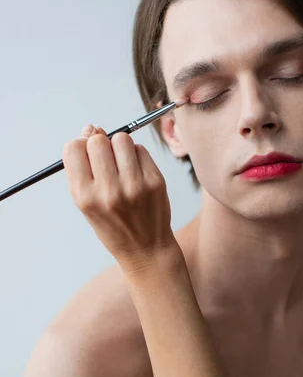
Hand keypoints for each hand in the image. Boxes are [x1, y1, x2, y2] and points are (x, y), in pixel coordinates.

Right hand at [62, 124, 178, 274]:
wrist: (146, 249)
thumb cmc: (113, 225)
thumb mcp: (87, 204)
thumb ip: (83, 168)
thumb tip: (90, 128)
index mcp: (85, 197)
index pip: (73, 149)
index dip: (79, 145)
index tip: (86, 152)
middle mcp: (109, 191)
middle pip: (97, 141)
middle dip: (99, 144)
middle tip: (106, 160)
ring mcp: (135, 186)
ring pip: (121, 139)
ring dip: (119, 146)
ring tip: (122, 165)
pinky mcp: (156, 181)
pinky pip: (141, 149)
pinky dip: (137, 155)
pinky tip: (136, 173)